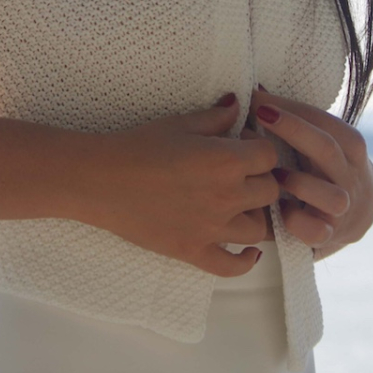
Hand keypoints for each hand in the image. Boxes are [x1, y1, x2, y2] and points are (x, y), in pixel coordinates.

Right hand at [77, 96, 279, 277]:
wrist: (102, 180)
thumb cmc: (138, 146)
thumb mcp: (180, 123)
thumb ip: (215, 116)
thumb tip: (238, 104)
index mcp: (226, 160)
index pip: (269, 155)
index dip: (259, 146)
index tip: (244, 143)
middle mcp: (227, 196)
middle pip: (270, 190)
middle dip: (261, 176)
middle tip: (241, 171)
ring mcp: (212, 229)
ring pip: (259, 228)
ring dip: (255, 214)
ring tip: (241, 204)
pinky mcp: (194, 252)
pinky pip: (232, 267)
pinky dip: (245, 262)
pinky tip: (248, 252)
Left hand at [247, 89, 372, 260]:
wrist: (356, 216)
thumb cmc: (324, 168)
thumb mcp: (320, 142)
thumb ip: (295, 122)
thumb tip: (255, 91)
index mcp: (351, 147)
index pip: (326, 122)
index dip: (292, 108)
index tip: (257, 98)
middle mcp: (353, 177)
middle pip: (329, 150)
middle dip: (294, 130)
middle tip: (260, 115)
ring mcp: (344, 210)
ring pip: (333, 197)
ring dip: (300, 183)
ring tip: (274, 174)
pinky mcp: (331, 237)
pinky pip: (318, 233)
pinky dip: (298, 222)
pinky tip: (280, 210)